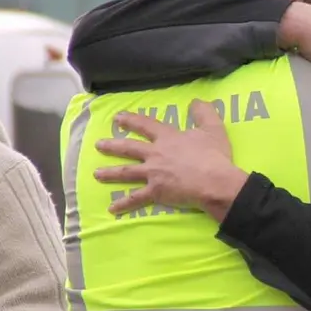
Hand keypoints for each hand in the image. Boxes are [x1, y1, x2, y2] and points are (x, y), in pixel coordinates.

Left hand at [94, 100, 247, 222]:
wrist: (214, 181)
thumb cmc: (214, 156)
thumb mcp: (212, 129)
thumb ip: (204, 112)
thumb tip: (196, 101)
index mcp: (167, 138)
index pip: (145, 125)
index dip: (131, 120)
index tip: (117, 118)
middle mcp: (155, 154)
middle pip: (129, 148)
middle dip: (112, 146)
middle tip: (98, 145)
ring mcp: (153, 173)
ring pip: (126, 172)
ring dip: (110, 173)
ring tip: (96, 174)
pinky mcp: (155, 192)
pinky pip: (136, 199)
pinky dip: (123, 205)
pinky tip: (112, 209)